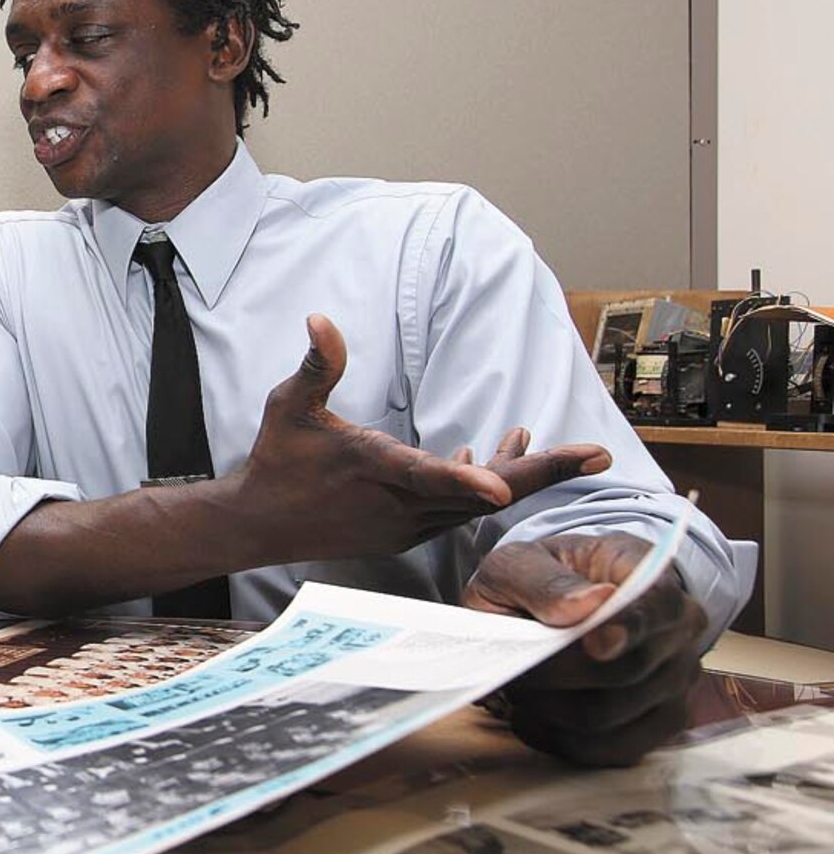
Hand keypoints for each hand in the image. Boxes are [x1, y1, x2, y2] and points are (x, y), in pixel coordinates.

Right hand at [232, 316, 610, 562]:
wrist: (256, 524)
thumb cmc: (276, 459)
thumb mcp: (289, 405)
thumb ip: (318, 366)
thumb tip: (321, 320)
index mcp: (371, 468)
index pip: (426, 475)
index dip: (469, 478)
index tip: (507, 487)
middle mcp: (398, 506)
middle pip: (482, 491)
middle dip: (543, 473)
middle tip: (598, 457)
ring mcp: (406, 525)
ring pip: (477, 502)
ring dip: (519, 474)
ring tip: (560, 448)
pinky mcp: (406, 534)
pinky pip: (459, 511)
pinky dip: (484, 486)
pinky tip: (492, 460)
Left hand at [465, 533, 707, 766]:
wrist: (551, 606)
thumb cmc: (537, 582)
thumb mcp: (518, 563)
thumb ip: (544, 581)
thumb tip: (584, 604)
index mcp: (648, 573)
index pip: (659, 605)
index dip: (628, 628)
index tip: (593, 643)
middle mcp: (678, 628)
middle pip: (627, 670)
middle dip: (558, 673)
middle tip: (518, 664)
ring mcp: (677, 678)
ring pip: (612, 716)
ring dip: (552, 708)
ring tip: (525, 685)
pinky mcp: (662, 722)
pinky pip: (613, 749)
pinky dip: (564, 738)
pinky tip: (537, 716)